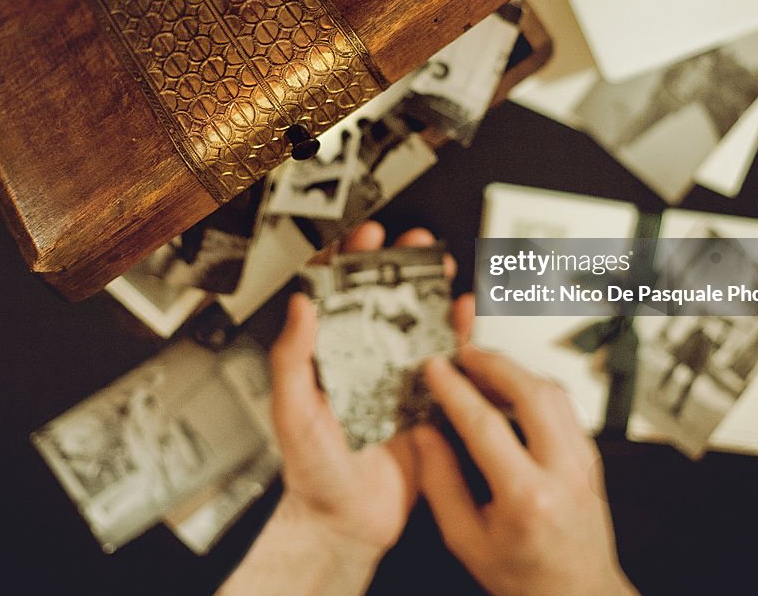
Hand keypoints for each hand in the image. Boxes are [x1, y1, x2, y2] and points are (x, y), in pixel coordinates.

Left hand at [221, 221, 463, 594]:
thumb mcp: (292, 410)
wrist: (347, 521)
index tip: (366, 236)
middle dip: (401, 265)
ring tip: (443, 266)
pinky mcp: (427, 401)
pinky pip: (447, 362)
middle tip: (414, 242)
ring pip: (419, 322)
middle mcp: (365, 359)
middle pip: (384, 299)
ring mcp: (398, 378)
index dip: (352, 261)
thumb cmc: (312, 470)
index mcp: (331, 354)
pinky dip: (460, 336)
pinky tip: (465, 316)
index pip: (339, 295)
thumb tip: (301, 304)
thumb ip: (292, 357)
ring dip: (433, 291)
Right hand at [414, 346, 637, 595]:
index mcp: (527, 499)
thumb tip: (423, 434)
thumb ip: (440, 484)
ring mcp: (585, 461)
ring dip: (516, 370)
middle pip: (531, 392)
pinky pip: (565, 405)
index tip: (435, 368)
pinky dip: (535, 387)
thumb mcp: (466, 540)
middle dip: (493, 363)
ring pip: (554, 392)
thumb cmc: (523, 577)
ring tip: (483, 365)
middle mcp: (563, 473)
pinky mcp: (592, 456)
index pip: (485, 425)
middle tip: (463, 353)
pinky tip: (512, 388)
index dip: (455, 390)